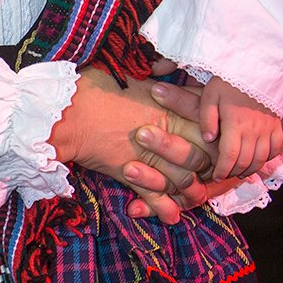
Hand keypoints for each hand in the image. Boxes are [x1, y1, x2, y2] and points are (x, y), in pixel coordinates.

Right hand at [50, 68, 217, 223]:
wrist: (67, 112)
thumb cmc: (93, 87)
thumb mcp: (129, 71)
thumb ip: (154, 70)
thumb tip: (168, 64)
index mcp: (166, 106)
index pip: (203, 121)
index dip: (214, 131)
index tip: (215, 137)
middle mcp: (163, 131)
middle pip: (202, 153)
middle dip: (209, 165)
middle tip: (213, 172)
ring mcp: (148, 154)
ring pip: (183, 177)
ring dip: (191, 190)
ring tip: (197, 196)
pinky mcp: (131, 173)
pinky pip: (154, 195)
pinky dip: (164, 209)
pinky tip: (173, 218)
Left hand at [197, 76, 282, 179]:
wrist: (257, 66)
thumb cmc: (230, 79)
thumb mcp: (210, 94)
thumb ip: (207, 118)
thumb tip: (207, 139)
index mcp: (235, 123)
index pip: (230, 156)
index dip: (223, 170)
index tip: (216, 176)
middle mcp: (254, 129)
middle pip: (246, 161)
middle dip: (234, 172)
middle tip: (225, 174)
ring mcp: (268, 128)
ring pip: (262, 159)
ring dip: (250, 168)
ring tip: (239, 170)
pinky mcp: (278, 124)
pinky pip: (276, 148)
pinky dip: (267, 158)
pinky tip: (257, 158)